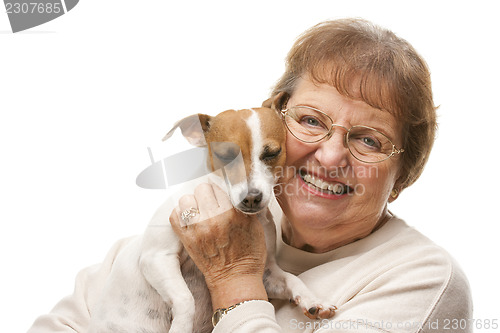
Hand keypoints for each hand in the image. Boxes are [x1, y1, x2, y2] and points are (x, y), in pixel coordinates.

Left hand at [169, 183, 267, 308]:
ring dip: (192, 203)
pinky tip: (190, 219)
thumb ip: (244, 206)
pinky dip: (181, 215)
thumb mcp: (255, 225)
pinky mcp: (187, 239)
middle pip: (202, 188)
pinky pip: (175, 215)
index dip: (220, 190)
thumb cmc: (249, 254)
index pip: (219, 186)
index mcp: (232, 213)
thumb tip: (238, 188)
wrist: (235, 279)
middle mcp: (213, 218)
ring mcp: (198, 229)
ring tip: (199, 210)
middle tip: (210, 203)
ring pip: (186, 199)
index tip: (220, 195)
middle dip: (206, 194)